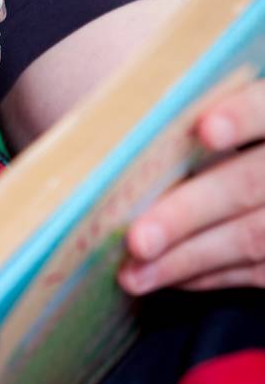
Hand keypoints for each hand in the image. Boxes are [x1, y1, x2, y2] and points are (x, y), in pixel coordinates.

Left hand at [120, 81, 264, 293]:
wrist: (260, 170)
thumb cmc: (230, 130)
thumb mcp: (225, 106)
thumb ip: (196, 108)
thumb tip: (132, 130)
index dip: (241, 117)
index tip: (205, 129)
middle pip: (249, 183)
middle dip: (187, 213)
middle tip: (137, 239)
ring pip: (253, 237)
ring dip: (186, 259)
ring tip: (134, 273)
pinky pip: (258, 270)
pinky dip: (207, 275)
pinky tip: (166, 276)